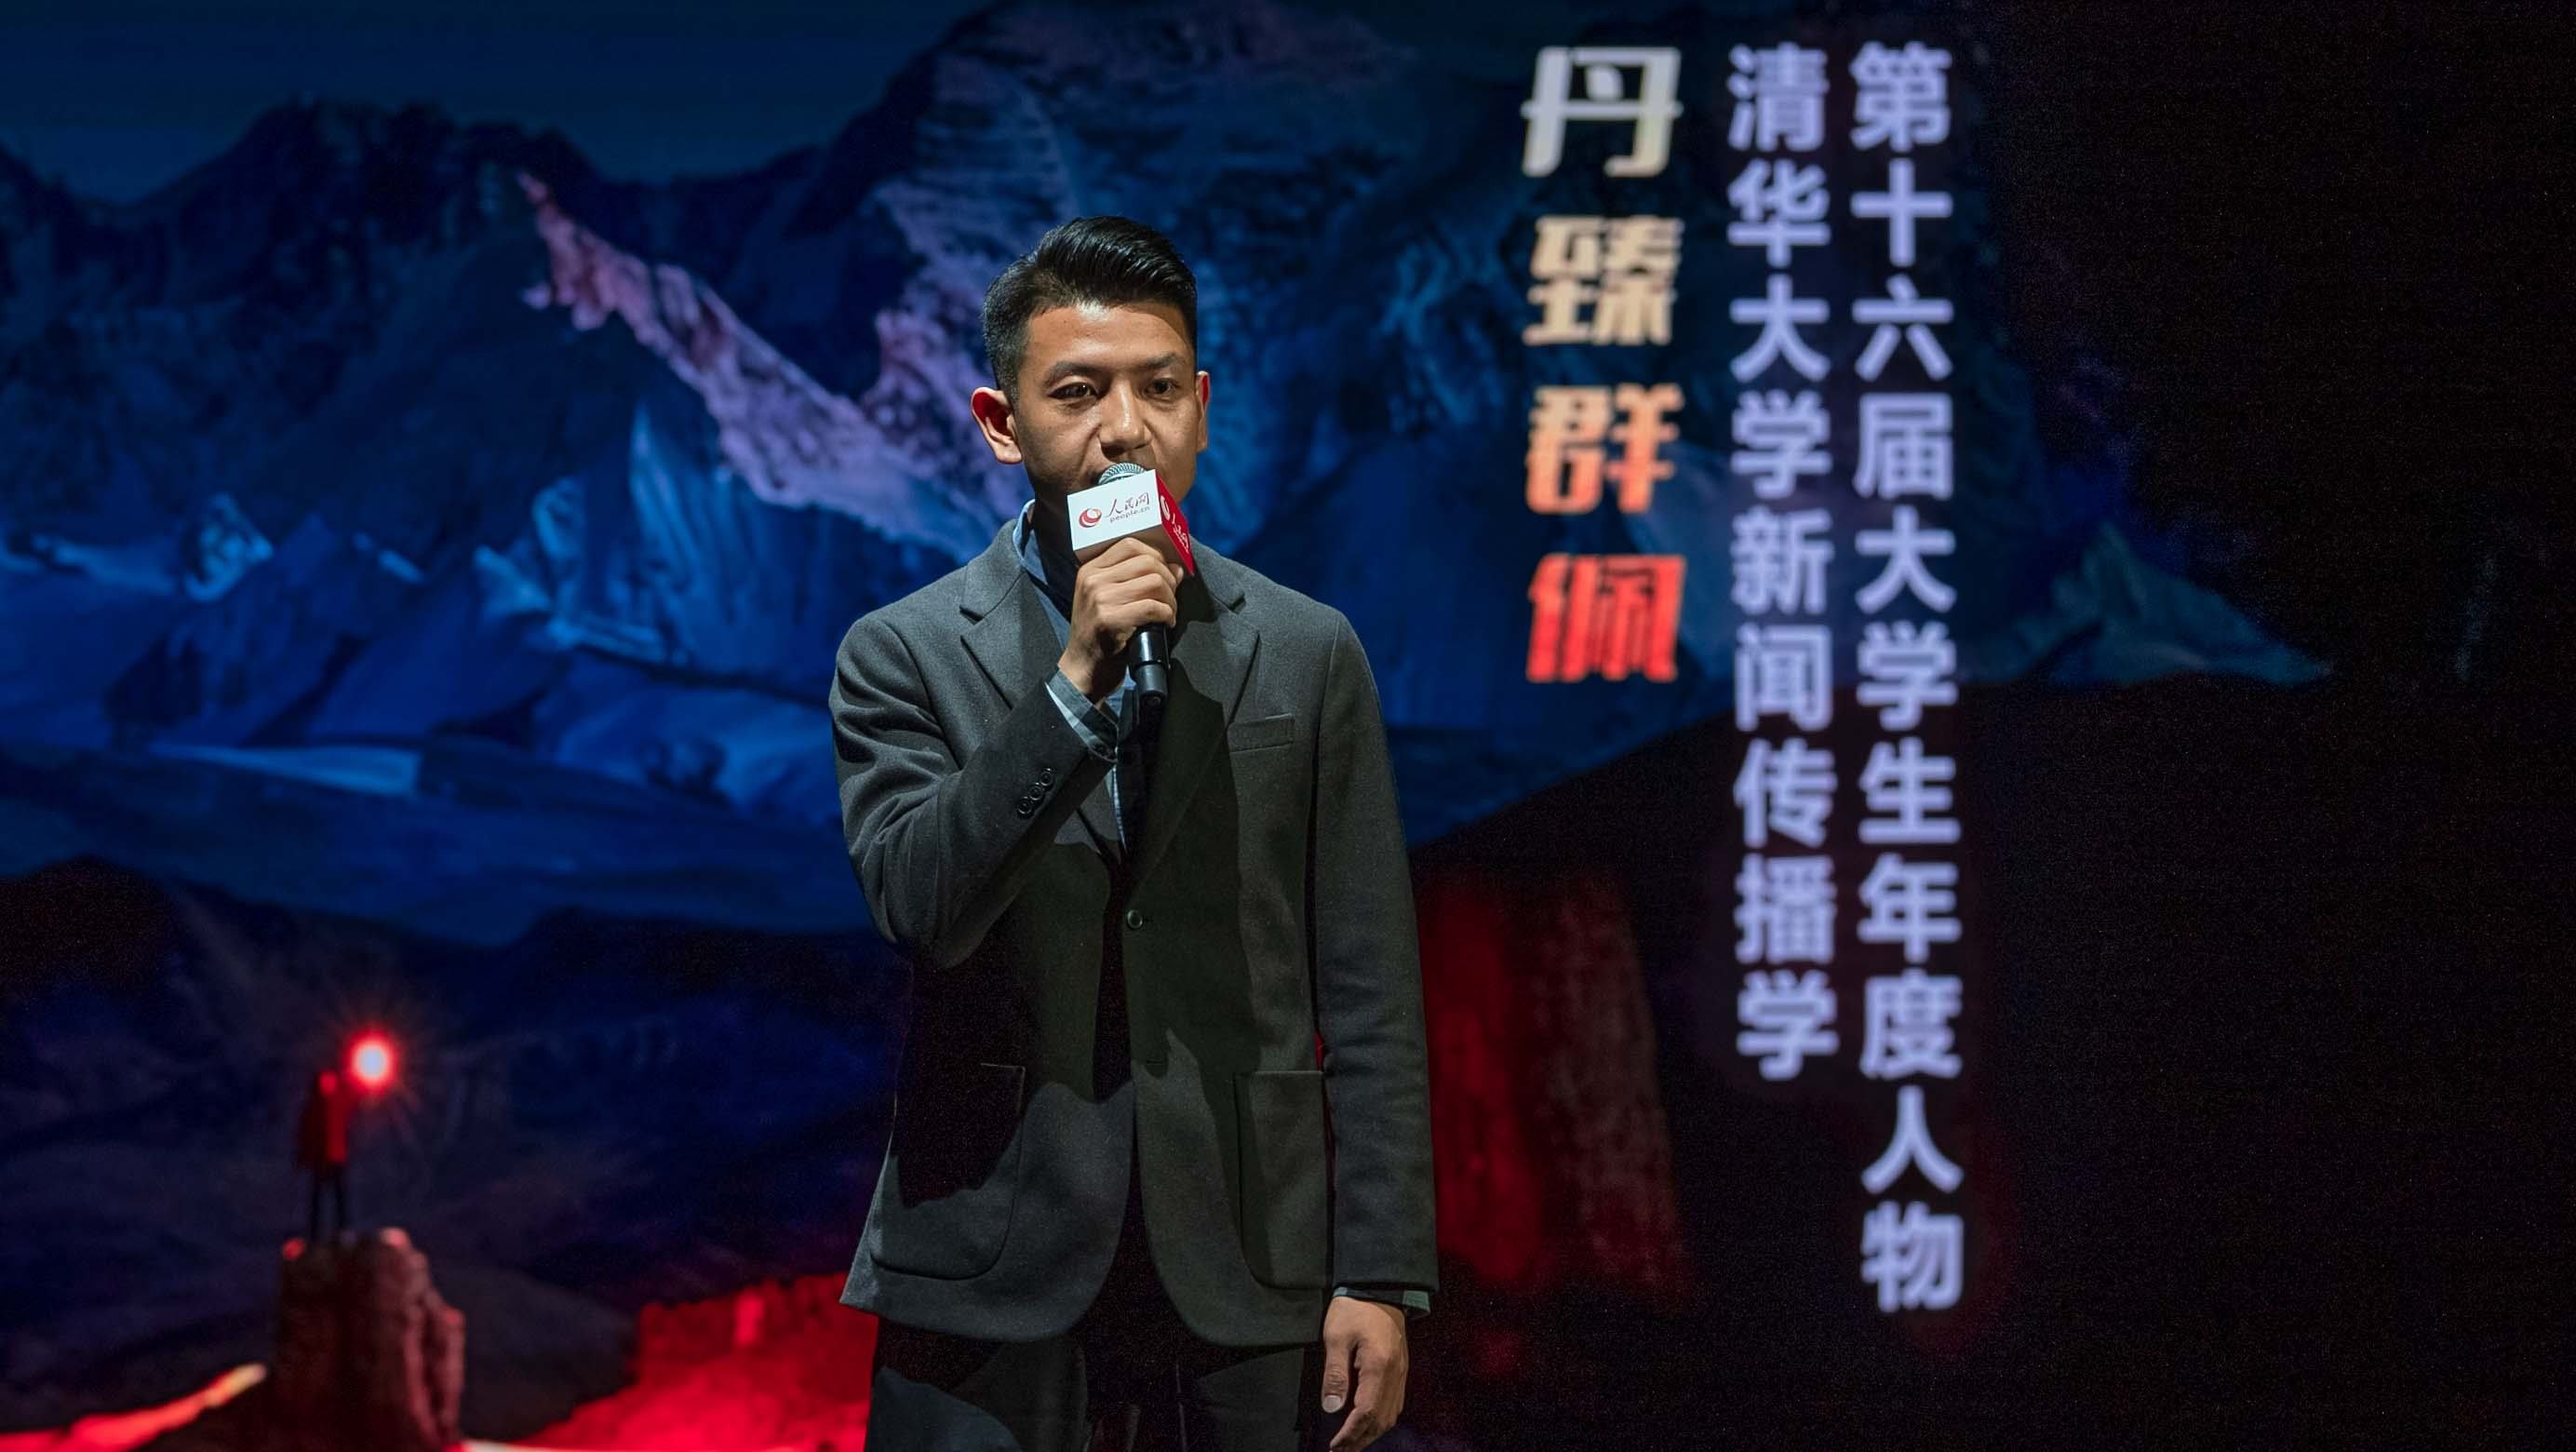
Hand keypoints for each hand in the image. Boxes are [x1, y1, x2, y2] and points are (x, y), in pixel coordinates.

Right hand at [1058, 536, 1178, 702]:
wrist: (1082, 670)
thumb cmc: (1100, 636)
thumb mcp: (1107, 600)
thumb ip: (1134, 580)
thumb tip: (1175, 567)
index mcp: (1090, 570)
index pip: (1130, 544)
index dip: (1156, 555)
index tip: (1167, 572)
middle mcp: (1093, 580)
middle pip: (1147, 561)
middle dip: (1168, 579)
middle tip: (1171, 598)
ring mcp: (1099, 599)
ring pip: (1154, 582)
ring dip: (1170, 599)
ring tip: (1169, 612)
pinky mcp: (1109, 620)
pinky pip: (1152, 607)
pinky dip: (1167, 615)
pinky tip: (1166, 624)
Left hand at [1320, 1295, 1407, 1451]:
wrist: (1380, 1287)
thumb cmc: (1354, 1308)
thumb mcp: (1336, 1336)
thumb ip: (1335, 1373)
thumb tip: (1332, 1408)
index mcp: (1379, 1367)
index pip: (1366, 1412)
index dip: (1350, 1434)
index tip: (1334, 1446)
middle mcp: (1395, 1374)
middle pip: (1382, 1420)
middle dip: (1360, 1440)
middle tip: (1340, 1451)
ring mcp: (1401, 1372)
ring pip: (1391, 1415)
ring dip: (1372, 1433)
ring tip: (1351, 1444)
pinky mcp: (1400, 1368)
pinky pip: (1395, 1404)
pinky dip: (1381, 1420)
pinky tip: (1368, 1424)